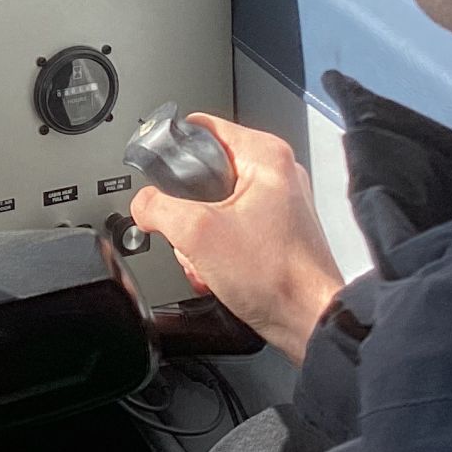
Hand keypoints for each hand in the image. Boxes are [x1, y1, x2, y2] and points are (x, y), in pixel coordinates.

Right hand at [130, 113, 343, 363]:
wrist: (309, 323)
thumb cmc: (277, 278)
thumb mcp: (197, 234)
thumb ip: (157, 208)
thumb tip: (142, 204)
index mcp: (265, 156)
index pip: (203, 128)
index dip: (172, 149)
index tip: (159, 175)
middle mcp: (278, 174)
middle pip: (205, 172)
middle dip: (187, 208)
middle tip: (193, 231)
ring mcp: (281, 204)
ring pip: (215, 204)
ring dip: (200, 235)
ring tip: (208, 257)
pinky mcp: (278, 231)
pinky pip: (231, 227)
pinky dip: (218, 248)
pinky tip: (219, 270)